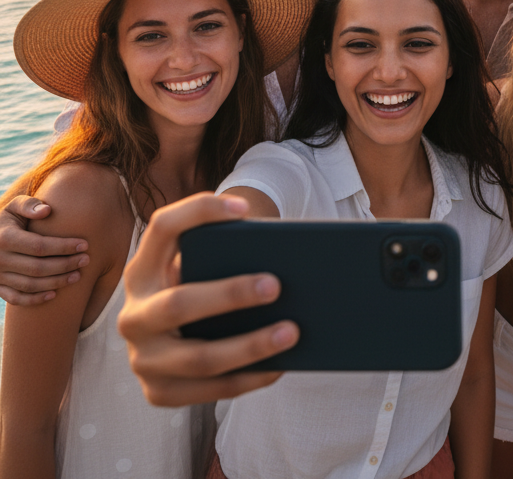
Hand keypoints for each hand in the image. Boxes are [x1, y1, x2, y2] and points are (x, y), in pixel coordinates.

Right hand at [0, 196, 89, 305]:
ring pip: (29, 285)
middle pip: (37, 268)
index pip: (39, 246)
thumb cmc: (7, 220)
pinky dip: (34, 299)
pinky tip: (54, 294)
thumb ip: (29, 205)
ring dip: (56, 283)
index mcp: (5, 239)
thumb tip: (46, 211)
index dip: (63, 247)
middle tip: (86, 260)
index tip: (84, 245)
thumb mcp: (13, 207)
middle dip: (65, 265)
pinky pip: (16, 298)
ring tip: (78, 275)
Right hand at [117, 192, 299, 406]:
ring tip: (291, 332)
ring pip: (199, 358)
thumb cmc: (203, 282)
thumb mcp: (202, 263)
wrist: (172, 330)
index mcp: (141, 270)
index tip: (243, 209)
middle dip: (230, 295)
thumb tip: (283, 255)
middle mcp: (133, 315)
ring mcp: (142, 358)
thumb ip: (227, 251)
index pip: (162, 228)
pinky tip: (279, 366)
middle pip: (179, 305)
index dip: (200, 213)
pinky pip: (208, 391)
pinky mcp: (158, 392)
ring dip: (250, 347)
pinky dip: (247, 379)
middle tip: (276, 285)